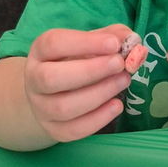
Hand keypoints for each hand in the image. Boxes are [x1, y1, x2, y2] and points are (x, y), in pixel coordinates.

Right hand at [23, 24, 132, 141]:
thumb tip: (132, 41)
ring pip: (63, 107)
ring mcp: (41, 107)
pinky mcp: (54, 130)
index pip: (53, 43)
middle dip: (91, 71)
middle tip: (120, 64)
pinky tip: (117, 105)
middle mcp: (34, 79)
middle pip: (52, 78)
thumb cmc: (78, 62)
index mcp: (41, 51)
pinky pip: (74, 129)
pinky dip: (99, 118)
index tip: (114, 44)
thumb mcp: (92, 43)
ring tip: (124, 81)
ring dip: (99, 94)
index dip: (85, 43)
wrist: (56, 94)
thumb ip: (113, 36)